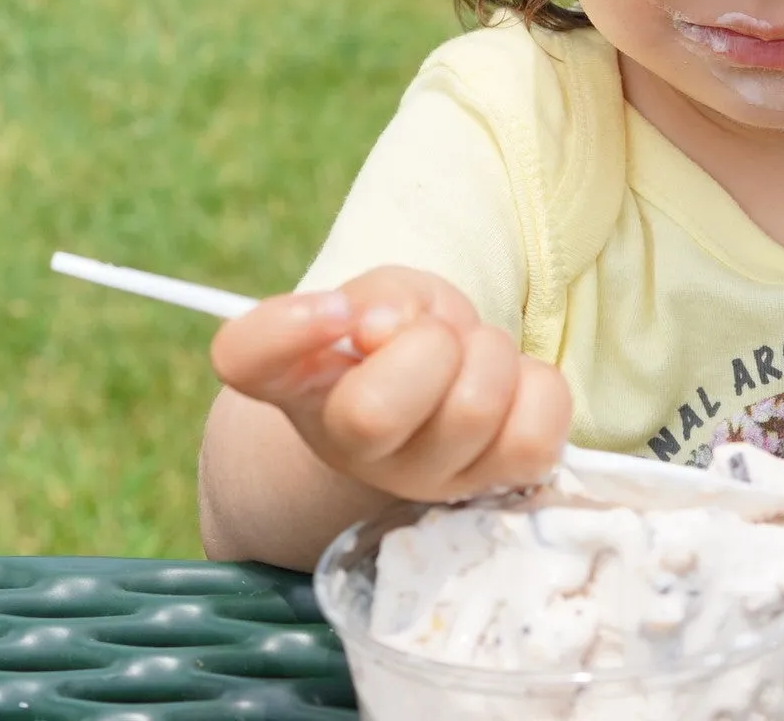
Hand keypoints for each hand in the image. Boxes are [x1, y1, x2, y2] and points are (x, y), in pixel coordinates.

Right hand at [210, 267, 571, 505]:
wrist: (446, 396)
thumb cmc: (404, 340)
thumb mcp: (384, 297)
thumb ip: (379, 301)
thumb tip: (385, 329)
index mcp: (299, 380)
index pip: (245, 356)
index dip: (289, 327)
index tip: (337, 310)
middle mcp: (348, 445)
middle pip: (374, 411)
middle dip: (427, 345)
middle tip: (434, 337)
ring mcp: (424, 482)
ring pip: (473, 407)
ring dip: (488, 356)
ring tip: (472, 360)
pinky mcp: (498, 487)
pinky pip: (538, 426)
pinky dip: (538, 389)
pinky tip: (512, 392)